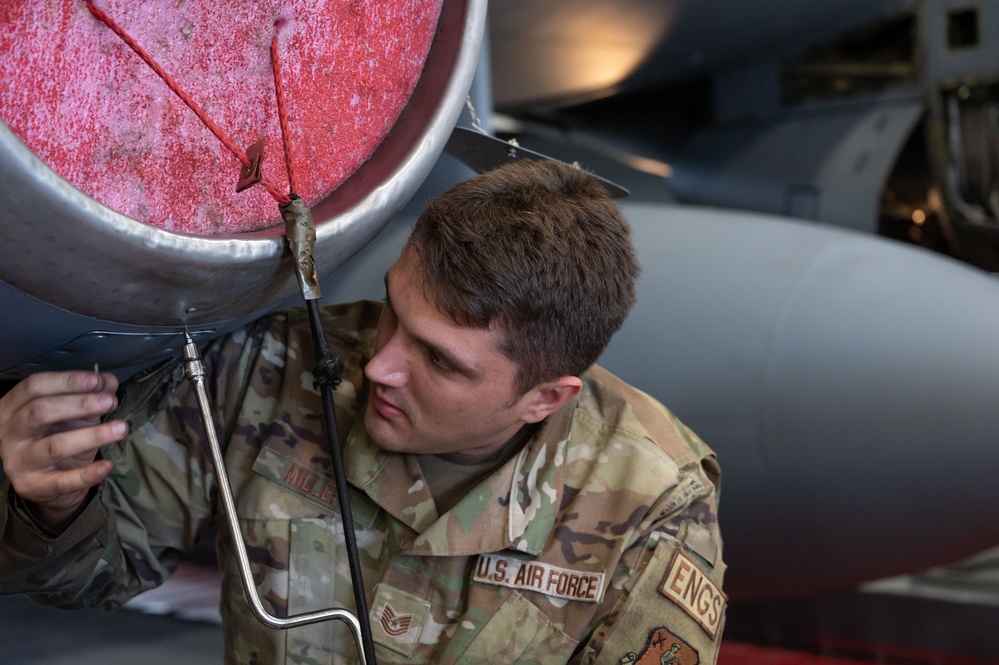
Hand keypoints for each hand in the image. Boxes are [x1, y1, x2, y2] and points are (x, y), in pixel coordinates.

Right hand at [0, 370, 126, 531]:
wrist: (49, 483)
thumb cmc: (57, 436)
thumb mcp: (73, 414)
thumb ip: (89, 395)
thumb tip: (109, 382)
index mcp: (12, 407)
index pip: (34, 386)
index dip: (67, 381)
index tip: (98, 381)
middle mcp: (8, 433)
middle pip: (40, 412)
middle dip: (80, 404)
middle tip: (110, 402)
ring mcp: (17, 461)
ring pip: (55, 446)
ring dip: (92, 435)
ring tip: (121, 428)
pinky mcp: (32, 486)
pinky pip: (62, 481)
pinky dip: (87, 474)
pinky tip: (107, 466)